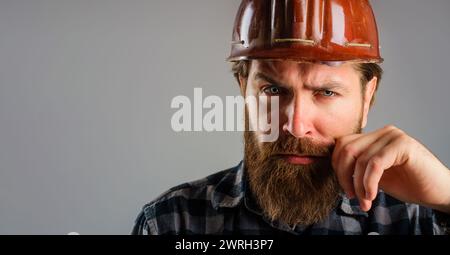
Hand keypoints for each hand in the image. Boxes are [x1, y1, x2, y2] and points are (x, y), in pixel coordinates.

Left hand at [332, 125, 449, 212]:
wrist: (437, 192)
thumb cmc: (407, 184)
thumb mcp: (374, 175)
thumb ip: (357, 167)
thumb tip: (334, 169)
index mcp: (373, 137)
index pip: (342, 145)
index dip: (337, 168)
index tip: (345, 189)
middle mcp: (382, 132)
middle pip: (346, 149)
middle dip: (343, 176)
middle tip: (351, 196)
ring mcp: (393, 136)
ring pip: (359, 158)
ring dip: (358, 185)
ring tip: (365, 201)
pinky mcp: (403, 145)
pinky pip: (375, 163)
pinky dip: (368, 182)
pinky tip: (372, 196)